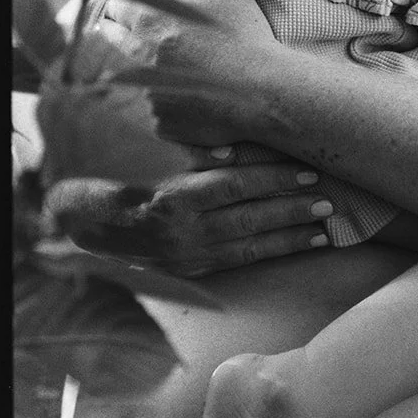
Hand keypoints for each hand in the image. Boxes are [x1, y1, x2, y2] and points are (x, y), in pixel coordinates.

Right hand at [45, 161, 333, 276]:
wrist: (86, 222)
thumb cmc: (122, 176)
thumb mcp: (152, 156)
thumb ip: (198, 153)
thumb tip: (240, 146)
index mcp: (172, 198)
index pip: (235, 186)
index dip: (274, 178)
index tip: (308, 170)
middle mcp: (182, 232)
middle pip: (249, 218)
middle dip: (292, 208)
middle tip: (330, 197)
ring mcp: (189, 256)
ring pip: (250, 245)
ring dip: (291, 234)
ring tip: (326, 226)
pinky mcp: (193, 270)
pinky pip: (241, 261)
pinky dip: (275, 251)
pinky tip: (303, 244)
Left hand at [97, 0, 274, 146]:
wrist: (265, 91)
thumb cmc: (245, 36)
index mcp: (148, 22)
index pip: (112, 7)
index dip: (122, 4)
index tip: (134, 7)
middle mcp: (138, 60)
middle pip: (108, 40)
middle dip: (123, 31)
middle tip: (151, 33)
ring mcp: (145, 95)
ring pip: (126, 76)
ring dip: (140, 68)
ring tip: (174, 67)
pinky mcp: (157, 123)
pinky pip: (148, 109)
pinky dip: (161, 101)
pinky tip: (187, 96)